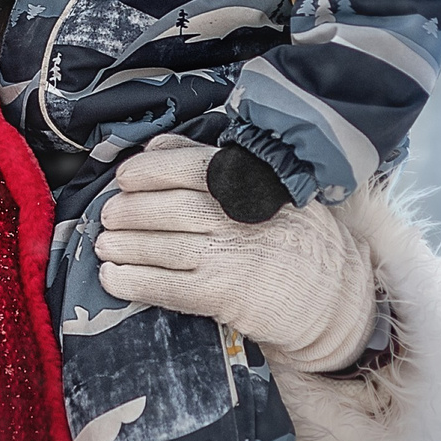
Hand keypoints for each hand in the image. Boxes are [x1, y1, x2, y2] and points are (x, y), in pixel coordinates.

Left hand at [95, 139, 373, 372]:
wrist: (336, 297)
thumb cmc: (296, 237)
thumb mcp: (268, 187)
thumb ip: (210, 161)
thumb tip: (157, 143)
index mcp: (250, 184)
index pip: (190, 166)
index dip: (149, 170)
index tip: (125, 177)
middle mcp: (239, 216)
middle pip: (168, 207)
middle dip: (129, 210)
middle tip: (109, 215)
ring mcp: (231, 256)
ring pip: (162, 246)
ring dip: (124, 245)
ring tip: (105, 244)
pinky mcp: (225, 296)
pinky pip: (167, 287)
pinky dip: (134, 281)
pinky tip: (114, 278)